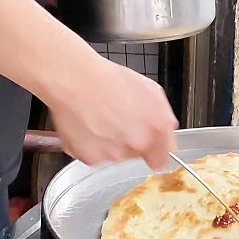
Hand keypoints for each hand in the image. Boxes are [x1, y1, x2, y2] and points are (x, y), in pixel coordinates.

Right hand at [48, 51, 177, 170]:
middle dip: (130, 140)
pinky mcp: (90, 158)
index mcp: (156, 128)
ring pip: (114, 155)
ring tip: (99, 118)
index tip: (149, 147)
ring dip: (110, 142)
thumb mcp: (149, 89)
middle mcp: (136, 144)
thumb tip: (164, 130)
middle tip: (118, 120)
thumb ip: (162, 116)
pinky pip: (94, 155)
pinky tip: (87, 125)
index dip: (155, 151)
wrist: (74, 80)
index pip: (162, 158)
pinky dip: (91, 144)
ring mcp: (112, 154)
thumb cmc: (108, 79)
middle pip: (136, 153)